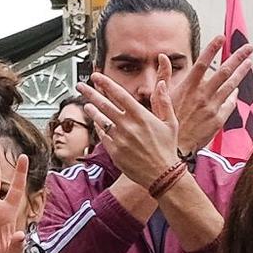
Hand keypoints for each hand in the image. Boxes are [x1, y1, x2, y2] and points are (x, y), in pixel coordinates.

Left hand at [78, 72, 181, 188]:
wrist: (162, 176)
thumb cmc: (167, 149)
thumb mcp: (171, 123)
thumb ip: (164, 102)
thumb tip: (162, 84)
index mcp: (141, 116)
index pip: (118, 94)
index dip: (105, 83)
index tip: (96, 77)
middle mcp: (128, 126)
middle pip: (104, 105)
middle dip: (90, 93)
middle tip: (81, 86)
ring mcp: (119, 139)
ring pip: (100, 120)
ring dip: (92, 110)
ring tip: (86, 104)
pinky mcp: (114, 152)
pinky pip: (103, 136)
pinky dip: (98, 128)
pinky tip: (96, 123)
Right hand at [168, 35, 252, 153]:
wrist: (176, 148)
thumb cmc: (165, 122)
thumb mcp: (159, 97)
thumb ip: (163, 75)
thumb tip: (162, 56)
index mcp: (188, 87)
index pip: (202, 63)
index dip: (212, 49)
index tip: (222, 37)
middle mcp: (202, 95)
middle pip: (224, 72)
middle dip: (237, 58)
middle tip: (248, 47)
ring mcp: (212, 108)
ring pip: (230, 86)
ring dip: (241, 73)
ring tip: (249, 63)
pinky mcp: (218, 120)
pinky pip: (229, 104)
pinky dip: (233, 96)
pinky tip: (237, 89)